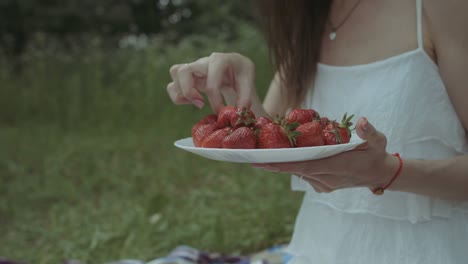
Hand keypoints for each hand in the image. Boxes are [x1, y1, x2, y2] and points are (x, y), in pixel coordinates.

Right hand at [167, 52, 261, 113]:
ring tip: (198, 103)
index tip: (221, 111)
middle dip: (188, 92)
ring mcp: (193, 69)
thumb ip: (246, 97)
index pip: (211, 77)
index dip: (215, 97)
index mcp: (220, 59)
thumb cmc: (240, 73)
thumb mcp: (248, 80)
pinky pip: (172, 85)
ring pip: (174, 74)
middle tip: (201, 104)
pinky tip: (193, 102)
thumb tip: (237, 112)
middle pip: (183, 71)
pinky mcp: (187, 78)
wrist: (234, 68)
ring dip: (181, 93)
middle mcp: (203, 62)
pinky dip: (178, 96)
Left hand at [252, 117, 400, 192]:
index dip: (284, 164)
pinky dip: (293, 165)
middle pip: (295, 170)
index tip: (264, 162)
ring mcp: (324, 184)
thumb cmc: (377, 153)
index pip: (305, 166)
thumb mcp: (378, 140)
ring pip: (298, 172)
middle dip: (273, 165)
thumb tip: (363, 122)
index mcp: (337, 167)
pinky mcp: (322, 185)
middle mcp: (327, 179)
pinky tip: (283, 156)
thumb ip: (370, 132)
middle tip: (251, 158)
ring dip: (282, 164)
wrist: (379, 174)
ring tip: (263, 152)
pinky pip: (303, 174)